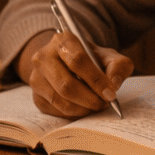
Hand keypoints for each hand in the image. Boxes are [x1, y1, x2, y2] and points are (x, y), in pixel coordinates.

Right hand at [16, 30, 133, 117]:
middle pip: (66, 84)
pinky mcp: (36, 96)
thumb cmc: (90, 59)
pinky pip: (55, 111)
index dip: (96, 80)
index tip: (110, 93)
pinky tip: (84, 108)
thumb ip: (118, 65)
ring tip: (96, 106)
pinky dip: (74, 114)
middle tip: (104, 103)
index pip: (77, 61)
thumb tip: (113, 84)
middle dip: (89, 99)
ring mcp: (36, 77)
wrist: (67, 63)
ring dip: (82, 109)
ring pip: (60, 100)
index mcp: (62, 40)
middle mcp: (43, 57)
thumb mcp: (107, 56)